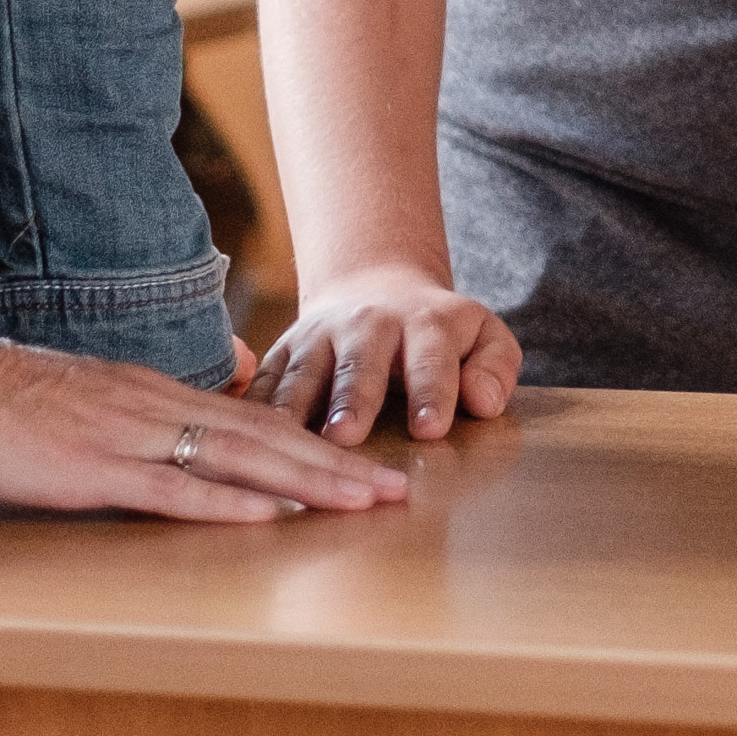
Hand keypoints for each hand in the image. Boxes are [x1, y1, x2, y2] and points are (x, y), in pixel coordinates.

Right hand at [0, 339, 402, 520]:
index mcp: (157, 396)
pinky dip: (223, 502)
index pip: (254, 423)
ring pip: (238, 459)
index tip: (365, 466)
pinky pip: (169, 488)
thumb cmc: (3, 400)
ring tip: (364, 501)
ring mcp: (129, 438)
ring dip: (307, 482)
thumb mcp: (86, 400)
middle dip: (337, 466)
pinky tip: (266, 516)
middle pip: (267, 439)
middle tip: (397, 490)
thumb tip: (182, 428)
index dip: (314, 445)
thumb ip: (139, 414)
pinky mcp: (93, 469)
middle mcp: (158, 409)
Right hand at [244, 260, 523, 446]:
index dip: (432, 392)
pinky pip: (262, 382)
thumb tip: (485, 402)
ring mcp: (319, 336)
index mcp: (426, 322)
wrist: (376, 292)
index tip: (430, 428)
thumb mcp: (484, 338)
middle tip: (347, 436)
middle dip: (353, 399)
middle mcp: (367, 324)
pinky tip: (241, 442)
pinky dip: (250, 409)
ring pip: (304, 373)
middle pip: (360, 364)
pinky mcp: (282, 351)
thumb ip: (494, 367)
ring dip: (296, 408)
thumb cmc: (441, 335)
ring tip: (289, 443)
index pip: (431, 358)